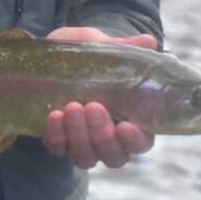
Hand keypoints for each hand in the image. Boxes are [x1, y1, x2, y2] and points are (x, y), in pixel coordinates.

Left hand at [41, 27, 156, 168]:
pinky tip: (54, 115)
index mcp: (130, 118)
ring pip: (86, 158)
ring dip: (80, 136)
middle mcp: (108, 137)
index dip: (135, 140)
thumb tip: (149, 41)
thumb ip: (125, 48)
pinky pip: (58, 148)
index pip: (141, 142)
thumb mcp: (102, 47)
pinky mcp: (58, 141)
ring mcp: (82, 142)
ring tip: (73, 107)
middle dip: (103, 136)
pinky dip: (57, 135)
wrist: (50, 54)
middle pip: (114, 156)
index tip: (126, 126)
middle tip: (94, 107)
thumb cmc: (86, 56)